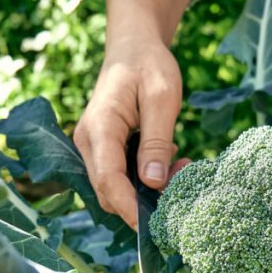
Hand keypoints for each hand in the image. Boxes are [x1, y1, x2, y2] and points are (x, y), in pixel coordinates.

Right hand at [75, 34, 185, 228]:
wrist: (133, 47)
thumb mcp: (162, 98)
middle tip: (183, 180)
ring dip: (148, 189)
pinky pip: (121, 176)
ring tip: (181, 166)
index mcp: (99, 127)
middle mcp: (88, 141)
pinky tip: (170, 160)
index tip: (152, 225)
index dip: (128, 207)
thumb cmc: (148, 65)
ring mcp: (93, 147)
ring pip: (115, 187)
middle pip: (108, 191)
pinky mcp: (105, 150)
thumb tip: (154, 183)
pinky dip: (146, 178)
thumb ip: (157, 141)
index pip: (107, 179)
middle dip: (144, 199)